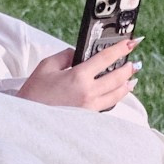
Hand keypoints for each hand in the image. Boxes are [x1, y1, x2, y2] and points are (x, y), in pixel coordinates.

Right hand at [17, 41, 139, 110]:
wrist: (28, 121)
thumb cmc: (34, 94)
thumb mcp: (45, 67)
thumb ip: (65, 56)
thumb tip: (77, 52)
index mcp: (78, 76)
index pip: (106, 58)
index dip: (121, 49)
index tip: (131, 42)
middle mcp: (89, 92)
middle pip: (117, 77)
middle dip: (129, 67)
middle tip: (134, 61)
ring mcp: (90, 107)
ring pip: (117, 95)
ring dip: (127, 84)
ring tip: (132, 78)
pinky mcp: (88, 117)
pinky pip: (108, 106)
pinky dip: (116, 98)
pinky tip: (117, 94)